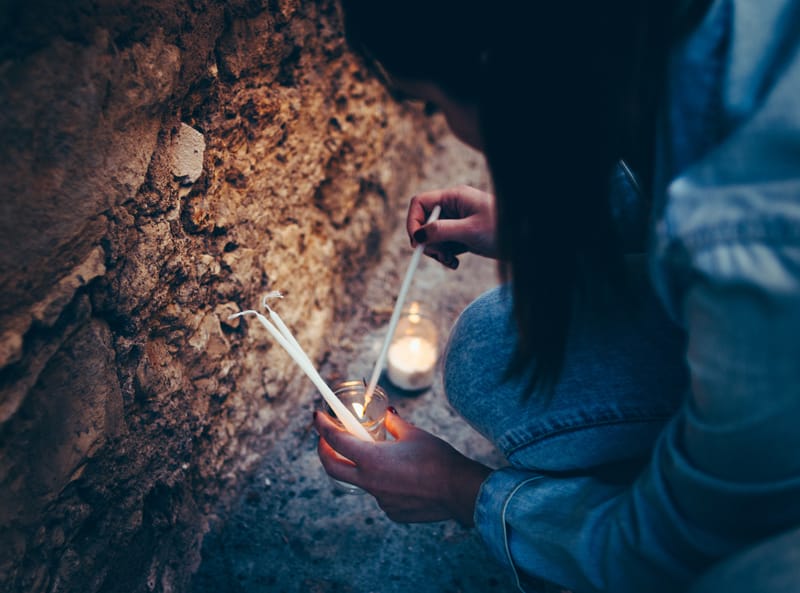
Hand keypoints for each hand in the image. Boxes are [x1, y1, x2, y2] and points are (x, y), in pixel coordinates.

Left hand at [314, 407, 491, 525]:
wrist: (457, 490)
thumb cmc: (437, 459)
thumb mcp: (412, 433)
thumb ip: (393, 425)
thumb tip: (387, 417)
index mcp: (371, 459)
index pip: (335, 440)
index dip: (322, 426)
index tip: (317, 417)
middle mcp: (369, 481)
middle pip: (332, 467)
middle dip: (324, 451)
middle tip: (326, 439)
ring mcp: (379, 499)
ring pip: (359, 481)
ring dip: (359, 467)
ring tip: (376, 454)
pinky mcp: (391, 511)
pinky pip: (379, 493)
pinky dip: (382, 481)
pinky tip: (400, 475)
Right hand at [406, 185, 497, 268]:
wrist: (524, 241)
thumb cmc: (501, 229)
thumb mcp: (469, 230)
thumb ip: (441, 231)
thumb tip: (417, 236)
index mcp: (454, 197)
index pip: (420, 203)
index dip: (413, 222)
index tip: (416, 242)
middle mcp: (453, 207)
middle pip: (424, 222)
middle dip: (427, 241)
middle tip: (438, 254)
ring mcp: (457, 222)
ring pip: (433, 236)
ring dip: (437, 252)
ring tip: (450, 261)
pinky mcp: (462, 236)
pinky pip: (444, 245)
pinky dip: (445, 256)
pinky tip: (455, 264)